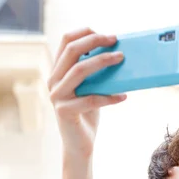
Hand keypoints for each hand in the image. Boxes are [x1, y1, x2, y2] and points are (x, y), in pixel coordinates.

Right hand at [48, 28, 126, 157]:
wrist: (79, 146)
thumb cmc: (87, 115)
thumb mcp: (90, 89)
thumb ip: (94, 73)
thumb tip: (116, 53)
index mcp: (58, 71)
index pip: (66, 41)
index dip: (85, 33)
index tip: (107, 35)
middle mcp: (54, 81)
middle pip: (72, 51)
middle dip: (95, 42)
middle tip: (115, 41)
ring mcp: (57, 96)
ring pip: (79, 71)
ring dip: (102, 62)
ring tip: (121, 59)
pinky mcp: (65, 112)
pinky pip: (90, 99)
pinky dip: (109, 97)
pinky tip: (123, 96)